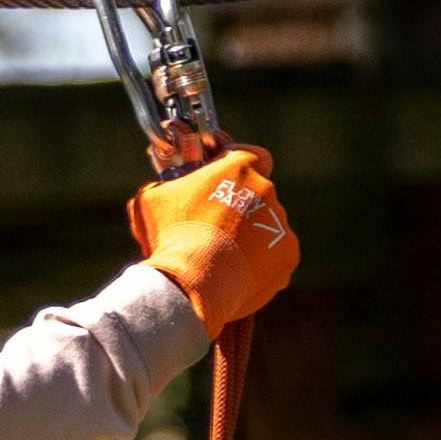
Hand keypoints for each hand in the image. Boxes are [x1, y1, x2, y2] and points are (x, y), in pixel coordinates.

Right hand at [128, 147, 298, 329]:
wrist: (192, 283)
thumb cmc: (169, 236)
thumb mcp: (151, 200)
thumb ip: (166, 186)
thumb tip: (162, 189)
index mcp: (239, 168)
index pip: (252, 156)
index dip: (240, 168)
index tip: (227, 182)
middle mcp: (266, 191)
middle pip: (258, 195)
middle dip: (242, 208)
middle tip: (217, 229)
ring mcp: (281, 224)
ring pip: (268, 227)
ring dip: (251, 238)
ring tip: (223, 259)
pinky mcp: (288, 255)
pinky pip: (277, 256)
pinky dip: (262, 264)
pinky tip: (238, 274)